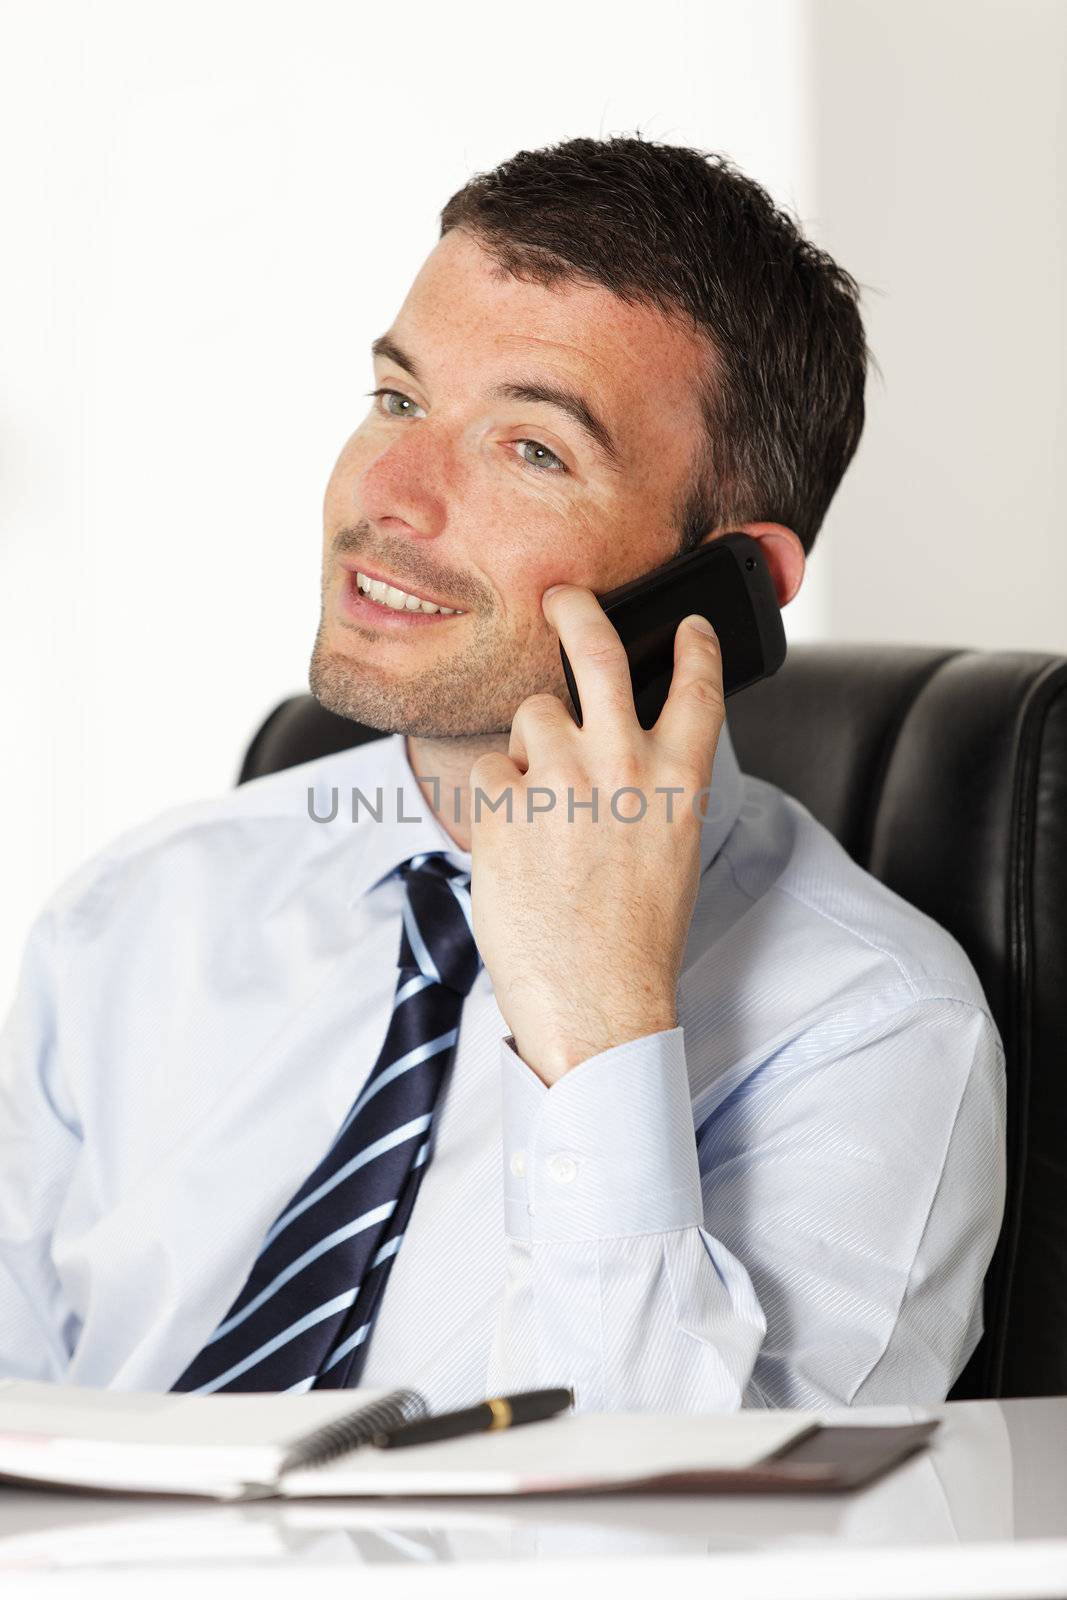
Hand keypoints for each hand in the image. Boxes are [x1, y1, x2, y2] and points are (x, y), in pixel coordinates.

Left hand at [468, 584, 725, 1084]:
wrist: (598, 1002)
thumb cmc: (637, 939)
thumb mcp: (670, 851)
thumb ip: (652, 787)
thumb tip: (623, 747)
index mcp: (679, 780)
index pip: (698, 686)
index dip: (693, 645)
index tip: (686, 624)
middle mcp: (624, 764)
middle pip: (598, 651)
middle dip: (579, 610)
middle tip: (564, 596)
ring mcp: (562, 778)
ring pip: (532, 715)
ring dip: (530, 748)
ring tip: (541, 809)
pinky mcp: (506, 804)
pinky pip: (490, 772)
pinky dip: (497, 803)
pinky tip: (516, 848)